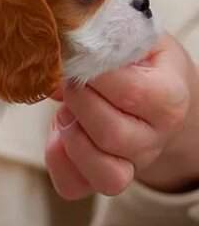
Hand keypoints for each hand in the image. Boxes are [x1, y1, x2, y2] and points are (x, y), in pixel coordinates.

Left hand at [45, 34, 198, 199]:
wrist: (153, 95)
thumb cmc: (139, 61)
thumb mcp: (133, 39)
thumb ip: (104, 40)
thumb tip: (60, 60)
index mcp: (169, 99)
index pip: (130, 92)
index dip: (93, 74)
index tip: (80, 59)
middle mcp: (154, 138)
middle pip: (112, 134)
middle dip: (78, 103)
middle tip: (70, 83)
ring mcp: (130, 164)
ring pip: (104, 172)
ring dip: (71, 138)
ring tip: (66, 112)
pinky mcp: (100, 178)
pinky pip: (74, 186)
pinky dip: (57, 162)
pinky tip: (58, 135)